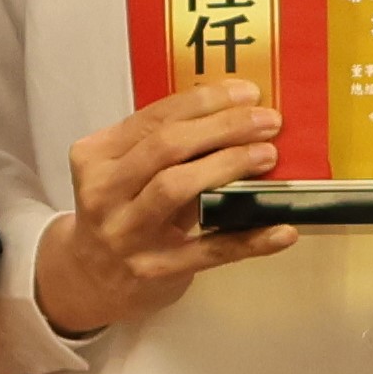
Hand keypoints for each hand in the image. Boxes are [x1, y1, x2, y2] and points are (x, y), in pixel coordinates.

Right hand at [32, 74, 300, 337]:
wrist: (91, 280)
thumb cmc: (118, 214)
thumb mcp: (124, 175)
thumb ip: (163, 149)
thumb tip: (236, 116)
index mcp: (95, 157)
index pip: (153, 118)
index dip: (204, 101)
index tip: (247, 93)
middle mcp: (103, 192)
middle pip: (166, 147)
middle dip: (223, 127)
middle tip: (267, 121)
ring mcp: (126, 234)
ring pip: (176, 188)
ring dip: (228, 165)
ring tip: (267, 156)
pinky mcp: (153, 271)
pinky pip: (209, 251)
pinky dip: (249, 239)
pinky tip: (281, 229)